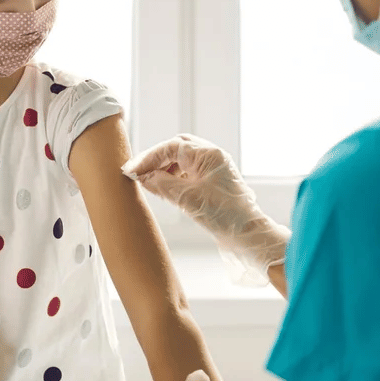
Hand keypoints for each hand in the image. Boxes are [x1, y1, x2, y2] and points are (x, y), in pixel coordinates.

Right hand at [123, 134, 289, 286]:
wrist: (247, 234)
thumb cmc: (225, 216)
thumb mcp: (188, 199)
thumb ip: (162, 184)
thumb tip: (142, 176)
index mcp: (209, 155)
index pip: (171, 147)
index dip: (149, 157)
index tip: (132, 170)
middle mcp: (211, 156)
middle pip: (176, 148)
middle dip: (155, 159)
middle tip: (137, 173)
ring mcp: (212, 167)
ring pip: (181, 159)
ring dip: (163, 167)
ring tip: (148, 181)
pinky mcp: (211, 179)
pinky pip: (187, 171)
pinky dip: (172, 176)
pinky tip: (163, 186)